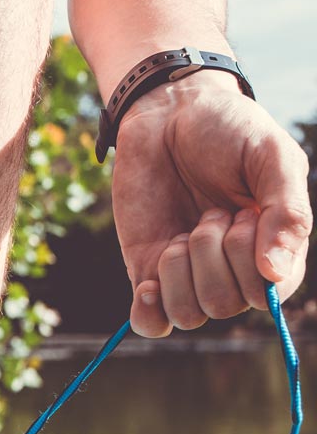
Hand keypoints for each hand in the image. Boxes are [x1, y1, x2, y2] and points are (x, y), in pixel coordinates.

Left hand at [111, 71, 311, 336]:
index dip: (253, 263)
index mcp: (272, 247)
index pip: (269, 295)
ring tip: (184, 231)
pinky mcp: (147, 270)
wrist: (168, 111)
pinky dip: (149, 314)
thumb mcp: (271, 157)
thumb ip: (286, 212)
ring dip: (183, 272)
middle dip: (216, 256)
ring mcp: (187, 272)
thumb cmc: (228, 130)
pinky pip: (151, 322)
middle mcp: (231, 268)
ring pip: (189, 315)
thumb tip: (275, 275)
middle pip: (226, 304)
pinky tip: (148, 284)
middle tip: (212, 212)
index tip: (245, 215)